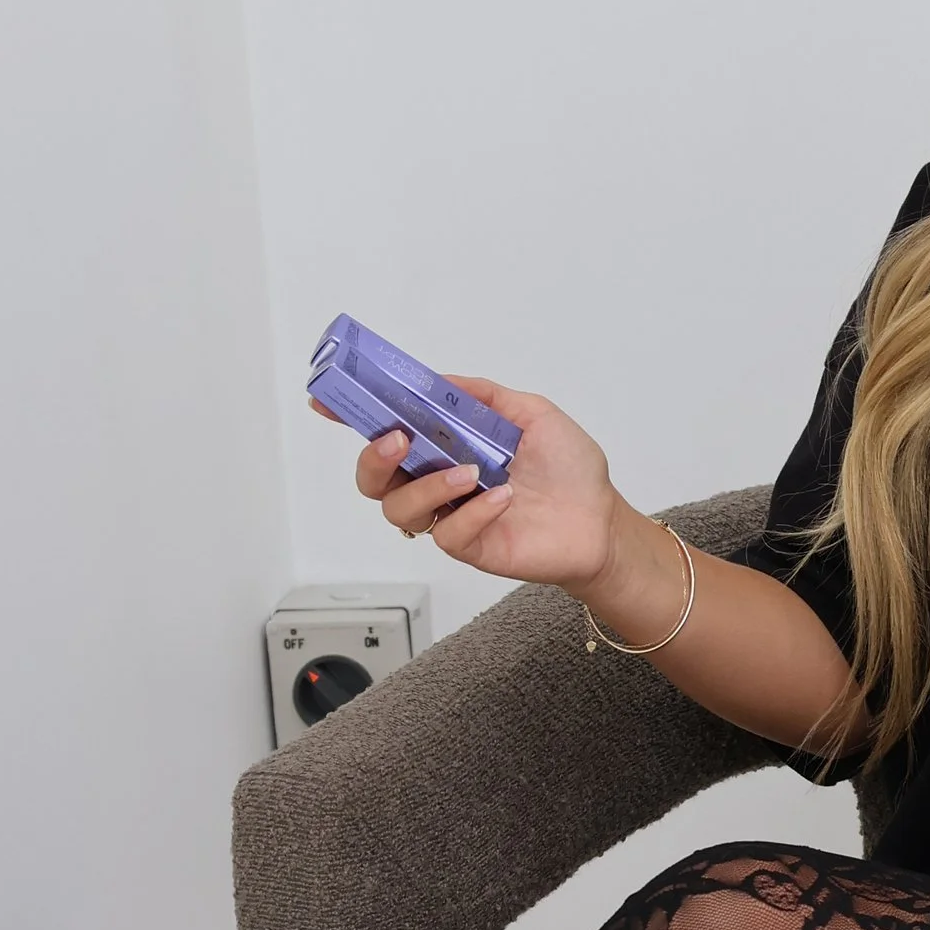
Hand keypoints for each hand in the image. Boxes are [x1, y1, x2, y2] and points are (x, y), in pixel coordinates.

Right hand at [322, 376, 619, 592]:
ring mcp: (451, 517)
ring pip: (401, 509)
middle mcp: (439, 482)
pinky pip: (447, 533)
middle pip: (374, 479)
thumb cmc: (570, 471)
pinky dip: (472, 512)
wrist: (601, 520)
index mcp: (446, 447)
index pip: (388, 431)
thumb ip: (483, 396)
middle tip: (399, 441)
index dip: (354, 416)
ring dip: (428, 486)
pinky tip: (503, 498)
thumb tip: (439, 381)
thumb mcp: (531, 413)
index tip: (328, 401)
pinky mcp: (470, 547)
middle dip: (374, 458)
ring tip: (470, 473)